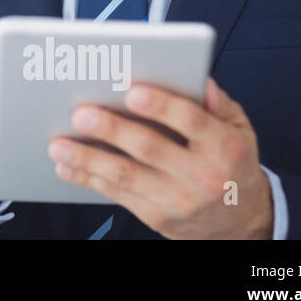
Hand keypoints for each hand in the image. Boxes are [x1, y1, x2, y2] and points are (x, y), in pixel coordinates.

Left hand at [47, 77, 274, 238]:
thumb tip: (200, 79)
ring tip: (58, 145)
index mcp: (225, 146)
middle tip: (80, 114)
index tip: (132, 91)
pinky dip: (89, 180)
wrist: (242, 221)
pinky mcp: (158, 217)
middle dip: (112, 130)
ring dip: (88, 159)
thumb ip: (220, 103)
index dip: (161, 106)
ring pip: (127, 176)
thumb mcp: (240, 129)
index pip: (191, 121)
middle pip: (150, 148)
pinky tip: (66, 167)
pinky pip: (118, 196)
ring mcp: (179, 201)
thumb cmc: (233, 162)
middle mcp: (203, 176)